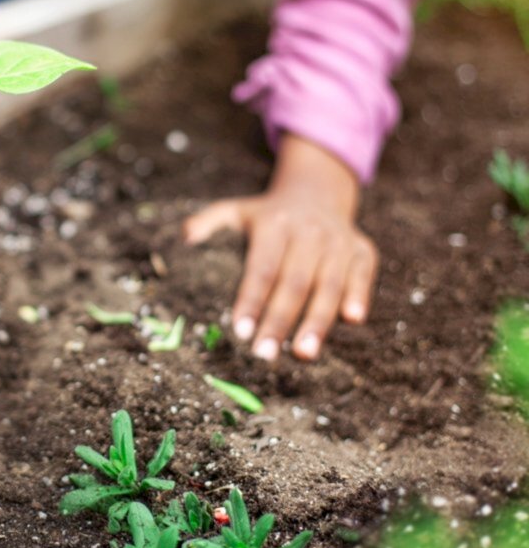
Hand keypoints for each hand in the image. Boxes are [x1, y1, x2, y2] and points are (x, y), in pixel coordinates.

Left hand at [183, 135, 377, 361]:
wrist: (317, 192)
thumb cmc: (268, 215)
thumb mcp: (235, 210)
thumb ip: (208, 222)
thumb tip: (184, 238)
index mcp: (274, 225)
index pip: (261, 269)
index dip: (251, 300)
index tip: (239, 331)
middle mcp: (308, 232)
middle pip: (293, 283)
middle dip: (279, 322)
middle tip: (265, 355)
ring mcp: (338, 240)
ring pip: (328, 285)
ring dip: (317, 321)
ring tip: (304, 354)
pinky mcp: (362, 249)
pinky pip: (362, 274)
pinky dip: (359, 294)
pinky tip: (352, 320)